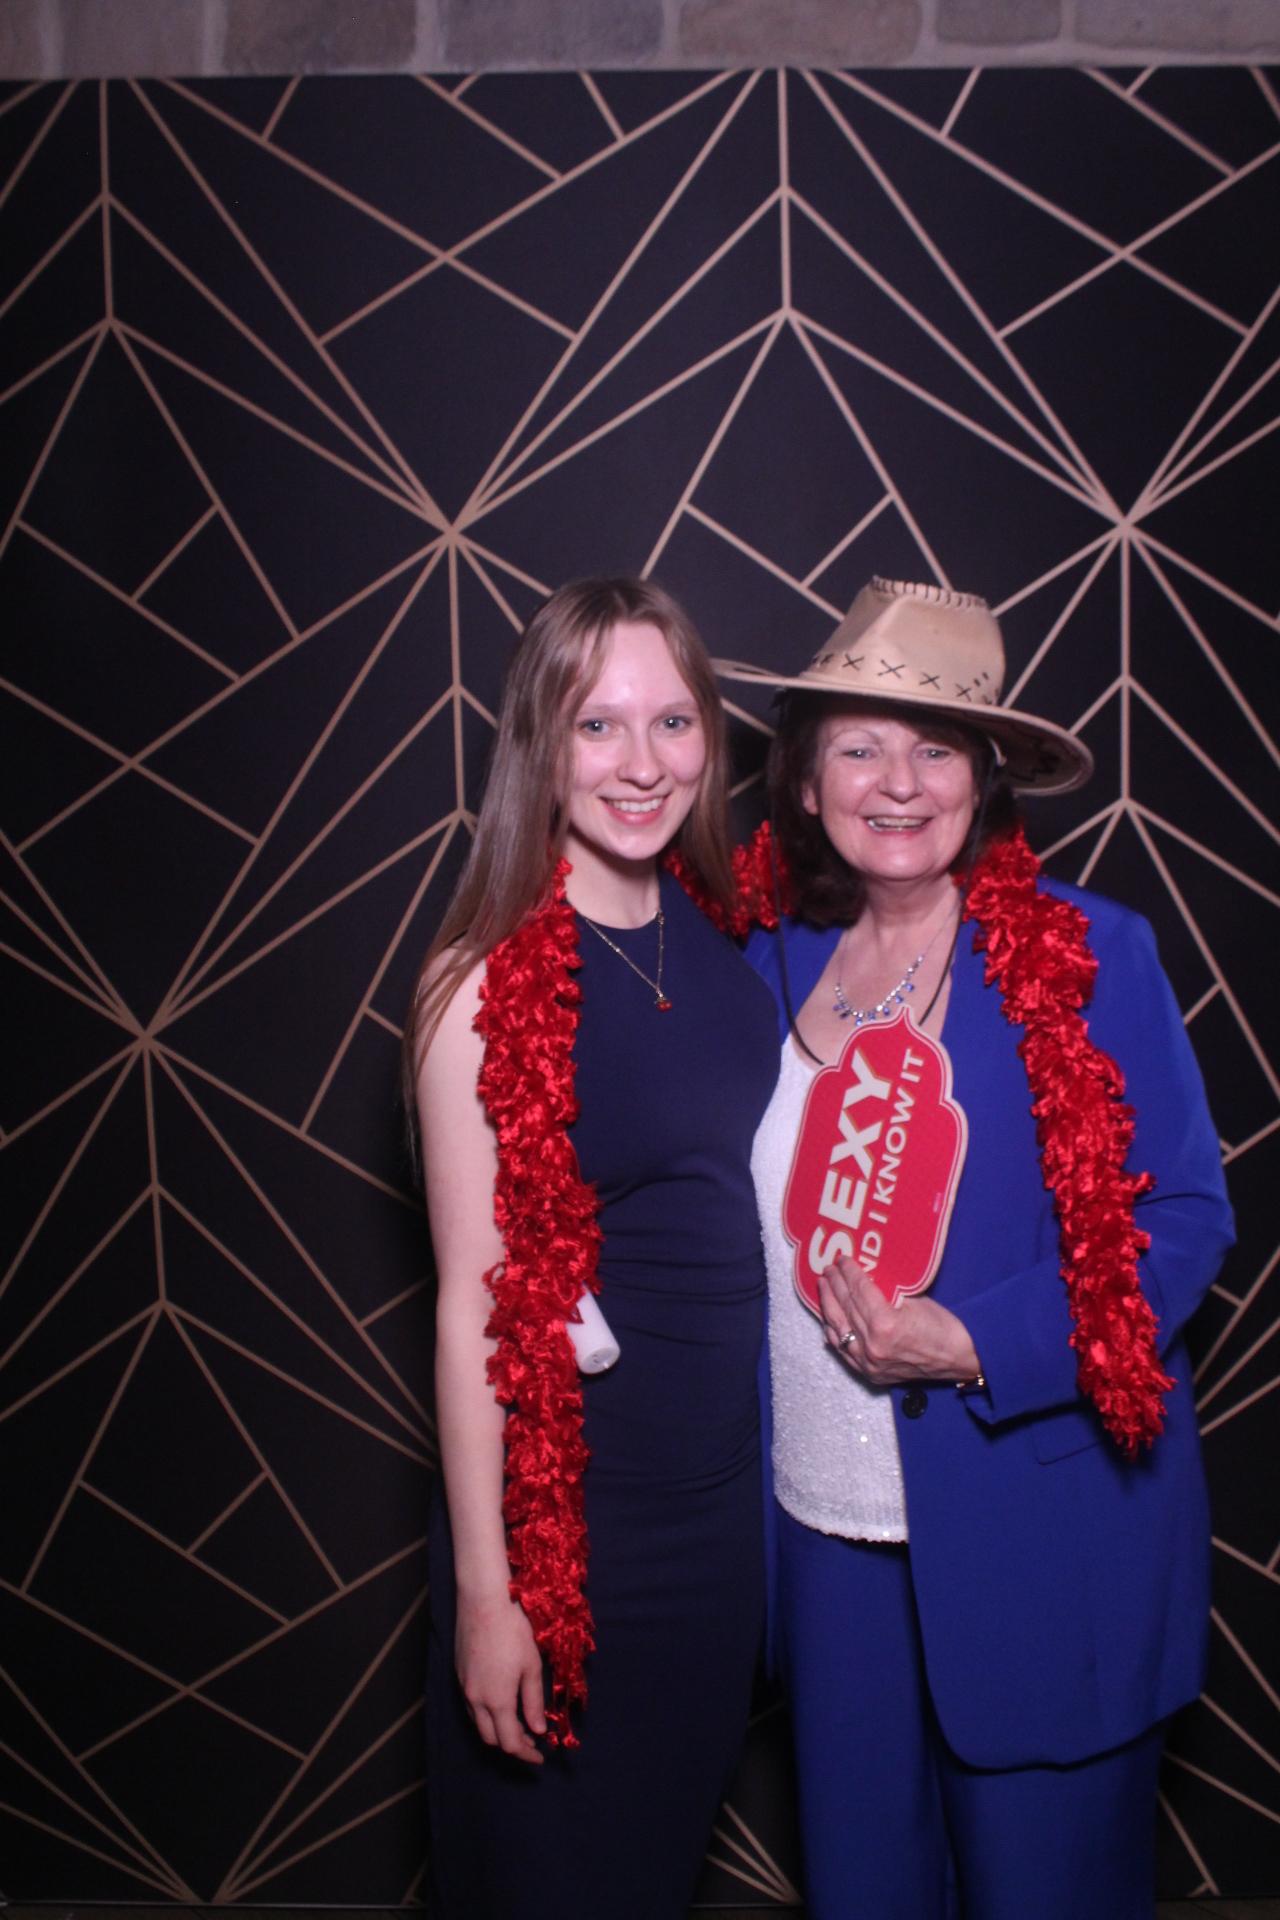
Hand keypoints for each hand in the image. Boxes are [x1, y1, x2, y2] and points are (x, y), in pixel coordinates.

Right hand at [454, 1587, 546, 1764]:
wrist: (483, 1599)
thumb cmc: (514, 1630)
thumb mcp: (532, 1666)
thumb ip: (533, 1702)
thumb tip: (538, 1730)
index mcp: (497, 1701)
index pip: (510, 1742)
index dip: (526, 1754)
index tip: (540, 1757)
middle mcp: (475, 1699)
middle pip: (490, 1738)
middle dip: (511, 1744)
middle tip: (531, 1740)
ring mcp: (464, 1686)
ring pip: (478, 1722)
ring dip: (497, 1729)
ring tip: (518, 1722)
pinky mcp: (459, 1672)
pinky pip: (471, 1705)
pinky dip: (486, 1713)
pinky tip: (500, 1700)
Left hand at [818, 1258, 980, 1386]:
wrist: (959, 1360)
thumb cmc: (942, 1326)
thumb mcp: (915, 1299)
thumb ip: (886, 1290)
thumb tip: (864, 1275)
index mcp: (885, 1324)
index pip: (859, 1291)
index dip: (849, 1272)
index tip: (841, 1259)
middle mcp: (872, 1345)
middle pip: (847, 1307)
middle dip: (835, 1285)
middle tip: (828, 1269)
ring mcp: (869, 1362)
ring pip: (839, 1328)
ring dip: (829, 1306)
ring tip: (824, 1287)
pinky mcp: (870, 1373)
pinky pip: (844, 1351)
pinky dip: (834, 1333)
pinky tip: (828, 1319)